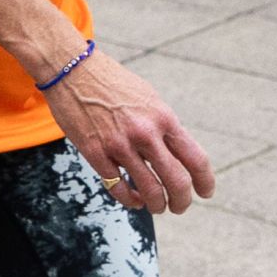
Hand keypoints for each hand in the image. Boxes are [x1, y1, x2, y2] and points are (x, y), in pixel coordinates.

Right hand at [45, 51, 217, 213]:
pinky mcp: (94, 153)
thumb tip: (178, 154)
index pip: (195, 158)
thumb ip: (163, 126)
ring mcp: (119, 144)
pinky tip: (134, 199)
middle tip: (180, 206)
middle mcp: (145, 133)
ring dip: (157, 205)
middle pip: (176, 181)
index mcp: (163, 117)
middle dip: (182, 201)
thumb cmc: (112, 82)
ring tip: (157, 206)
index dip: (205, 181)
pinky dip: (130, 200)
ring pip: (149, 190)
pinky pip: (118, 188)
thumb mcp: (148, 98)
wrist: (71, 70)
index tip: (205, 192)